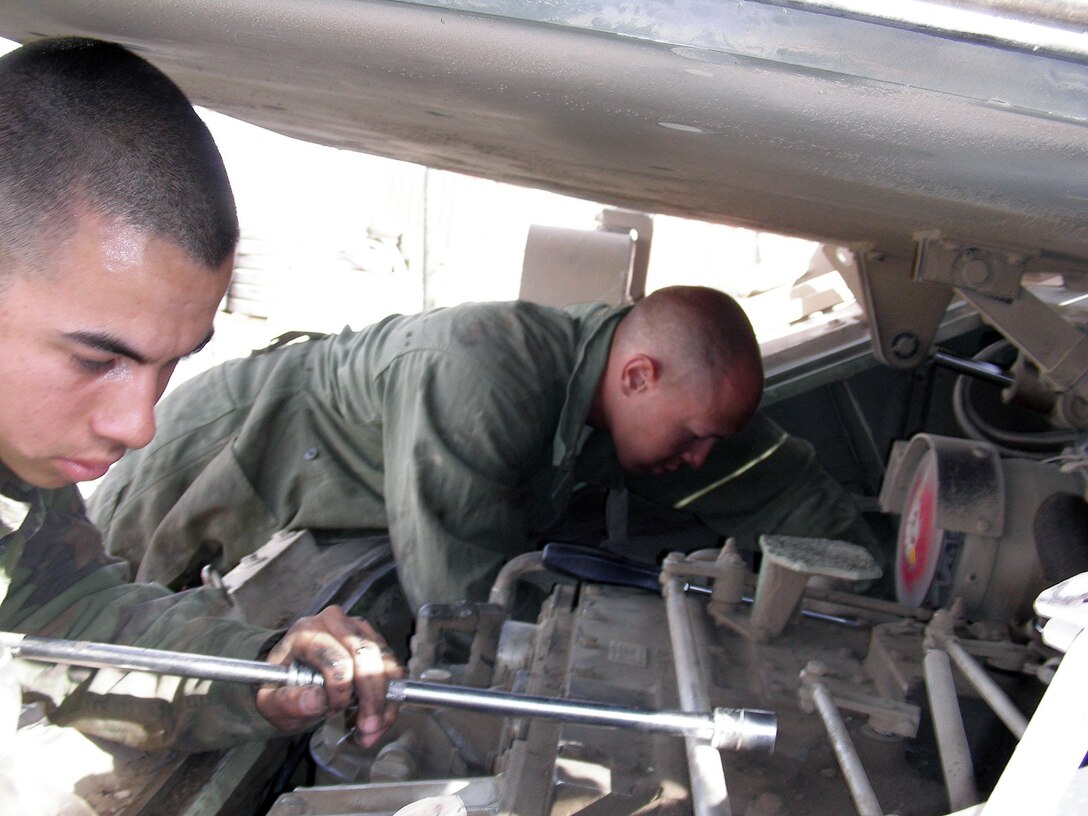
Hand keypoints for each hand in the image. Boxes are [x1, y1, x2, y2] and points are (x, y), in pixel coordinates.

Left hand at [254, 606, 401, 746]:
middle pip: (365, 653)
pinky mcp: (373, 638)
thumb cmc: (282, 688)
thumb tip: (316, 700)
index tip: (333, 712)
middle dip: (372, 695)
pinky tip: (380, 717)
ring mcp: (357, 627)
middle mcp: (333, 622)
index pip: (334, 657)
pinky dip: (391, 695)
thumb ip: (286, 702)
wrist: (292, 677)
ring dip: (385, 698)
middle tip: (368, 728)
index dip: (339, 689)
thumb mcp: (271, 702)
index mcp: (305, 632)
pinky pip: (392, 666)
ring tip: (373, 728)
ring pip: (384, 659)